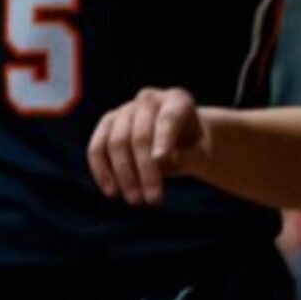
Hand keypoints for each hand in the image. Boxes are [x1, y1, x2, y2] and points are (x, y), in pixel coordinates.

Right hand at [89, 86, 207, 205]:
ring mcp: (124, 110)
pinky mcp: (108, 123)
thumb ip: (191, 155)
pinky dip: (101, 170)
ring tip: (135, 200)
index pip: (167, 118)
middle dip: (144, 169)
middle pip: (140, 135)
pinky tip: (110, 190)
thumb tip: (165, 159)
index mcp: (177, 100)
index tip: (161, 160)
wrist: (182, 140)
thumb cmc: (194, 147)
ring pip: (115, 142)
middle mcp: (147, 100)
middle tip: (152, 200)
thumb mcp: (203, 152)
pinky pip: (97, 147)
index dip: (163, 138)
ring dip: (123, 174)